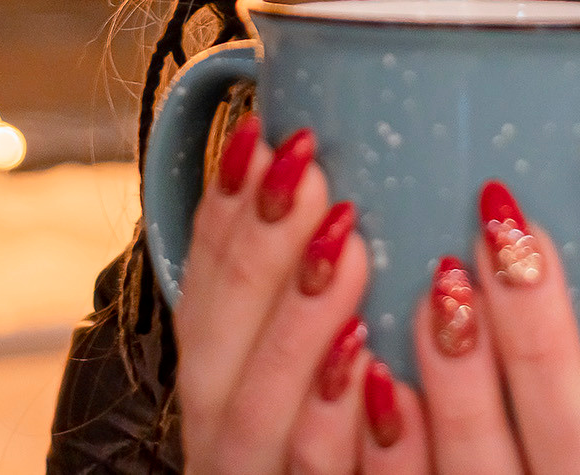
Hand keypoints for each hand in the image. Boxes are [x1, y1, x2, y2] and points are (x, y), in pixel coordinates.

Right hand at [173, 113, 374, 474]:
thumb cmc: (340, 445)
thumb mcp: (303, 355)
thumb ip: (298, 289)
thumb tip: (309, 158)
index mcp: (222, 398)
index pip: (203, 307)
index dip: (224, 221)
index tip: (262, 137)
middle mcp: (227, 455)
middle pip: (221, 363)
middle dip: (259, 259)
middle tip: (312, 175)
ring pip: (261, 428)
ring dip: (298, 330)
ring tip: (350, 248)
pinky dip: (337, 430)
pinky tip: (376, 373)